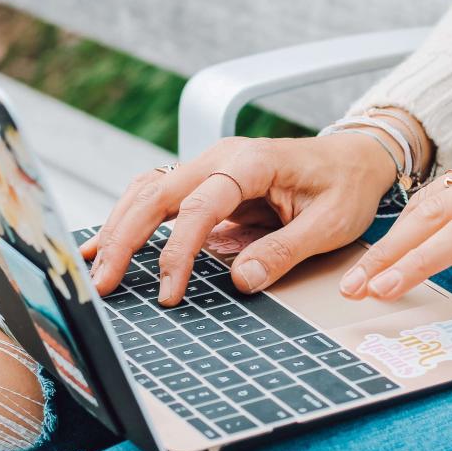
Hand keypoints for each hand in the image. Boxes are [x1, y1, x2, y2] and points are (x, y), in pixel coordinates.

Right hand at [81, 133, 398, 304]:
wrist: (356, 158)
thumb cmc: (346, 187)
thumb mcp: (329, 225)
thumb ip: (284, 251)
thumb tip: (242, 280)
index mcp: (251, 163)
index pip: (200, 208)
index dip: (178, 252)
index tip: (169, 292)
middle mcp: (221, 158)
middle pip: (156, 194)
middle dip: (125, 239)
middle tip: (104, 283)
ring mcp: (209, 167)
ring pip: (148, 191)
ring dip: (119, 228)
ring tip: (96, 268)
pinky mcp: (206, 182)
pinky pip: (159, 196)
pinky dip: (131, 218)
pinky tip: (108, 243)